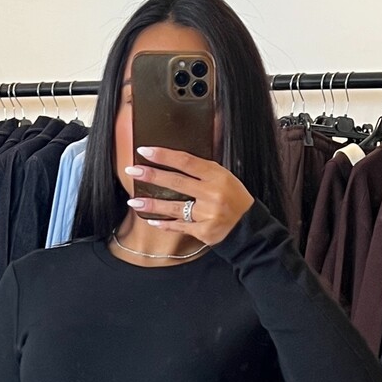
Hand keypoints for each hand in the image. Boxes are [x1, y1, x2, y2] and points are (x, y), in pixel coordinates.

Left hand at [124, 148, 254, 244]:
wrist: (249, 227)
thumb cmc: (234, 199)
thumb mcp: (225, 178)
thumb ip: (203, 170)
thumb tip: (174, 159)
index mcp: (217, 176)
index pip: (186, 161)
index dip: (164, 155)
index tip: (145, 151)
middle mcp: (212, 193)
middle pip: (176, 182)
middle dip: (152, 176)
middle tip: (132, 171)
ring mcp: (208, 213)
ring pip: (174, 207)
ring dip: (151, 204)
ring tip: (133, 202)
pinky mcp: (204, 231)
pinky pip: (179, 226)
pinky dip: (164, 223)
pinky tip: (151, 220)